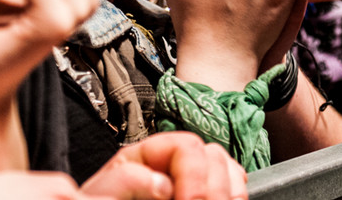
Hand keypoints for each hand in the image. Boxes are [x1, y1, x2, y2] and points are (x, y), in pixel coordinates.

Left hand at [81, 132, 247, 199]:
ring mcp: (189, 179)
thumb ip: (126, 182)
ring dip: (229, 193)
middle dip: (214, 190)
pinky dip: (236, 195)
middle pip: (212, 155)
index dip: (194, 175)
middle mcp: (170, 163)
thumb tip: (162, 184)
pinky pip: (233, 185)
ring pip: (227, 169)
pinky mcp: (205, 194)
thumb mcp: (105, 195)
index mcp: (144, 157)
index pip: (185, 147)